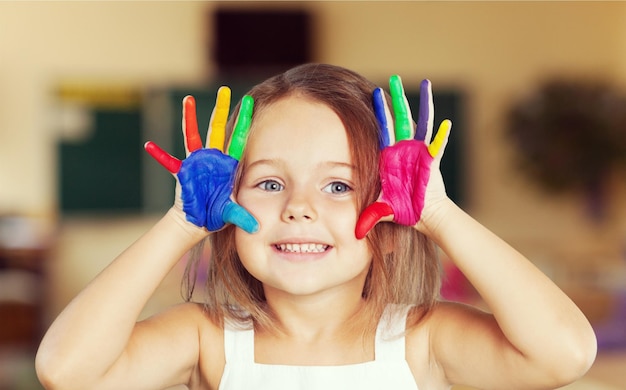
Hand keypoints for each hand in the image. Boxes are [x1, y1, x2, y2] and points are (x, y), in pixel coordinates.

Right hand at [144, 87, 258, 232]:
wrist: (199, 221)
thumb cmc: (217, 215)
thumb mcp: (231, 213)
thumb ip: (242, 217)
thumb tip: (255, 228)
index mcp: (228, 165)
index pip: (238, 138)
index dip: (243, 121)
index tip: (250, 103)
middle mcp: (212, 159)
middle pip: (217, 129)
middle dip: (220, 109)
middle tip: (224, 90)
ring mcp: (196, 162)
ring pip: (193, 135)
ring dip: (190, 118)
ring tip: (188, 100)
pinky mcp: (182, 172)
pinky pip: (168, 161)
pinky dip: (159, 155)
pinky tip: (149, 146)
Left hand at [355, 76, 450, 238]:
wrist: (423, 215)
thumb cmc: (402, 209)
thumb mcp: (381, 209)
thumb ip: (368, 216)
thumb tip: (354, 233)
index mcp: (389, 156)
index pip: (381, 129)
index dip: (378, 112)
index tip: (373, 93)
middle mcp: (404, 150)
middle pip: (400, 118)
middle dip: (396, 99)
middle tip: (393, 79)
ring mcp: (420, 152)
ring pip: (421, 122)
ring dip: (423, 104)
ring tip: (425, 83)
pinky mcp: (433, 159)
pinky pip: (438, 144)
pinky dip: (442, 135)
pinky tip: (446, 122)